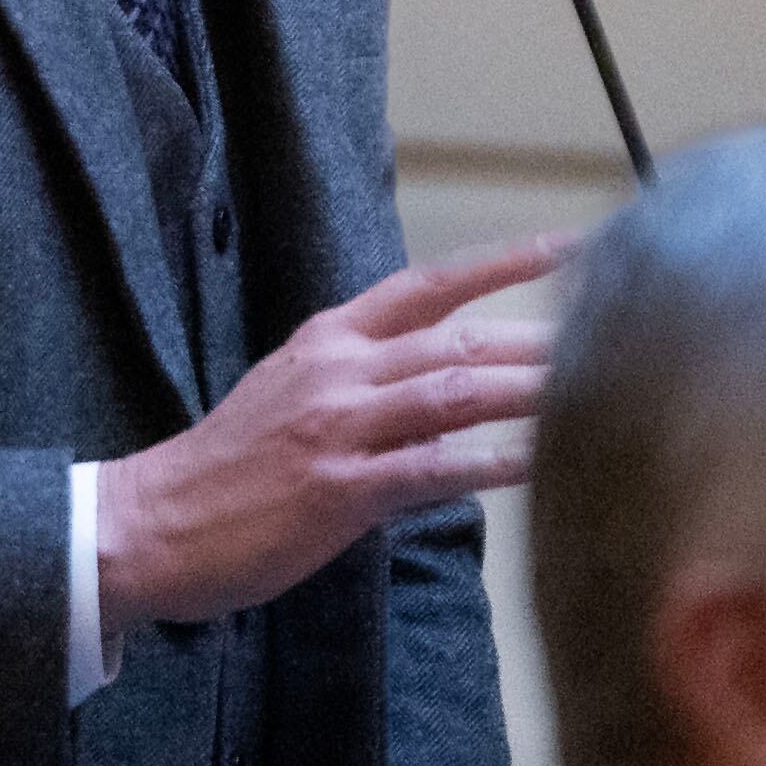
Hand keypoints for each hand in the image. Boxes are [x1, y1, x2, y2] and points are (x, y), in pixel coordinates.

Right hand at [94, 232, 571, 630]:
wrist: (150, 519)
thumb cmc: (226, 468)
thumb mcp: (291, 396)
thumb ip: (363, 384)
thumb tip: (437, 389)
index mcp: (328, 338)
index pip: (428, 284)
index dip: (502, 263)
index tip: (570, 245)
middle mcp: (338, 370)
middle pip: (456, 340)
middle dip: (538, 341)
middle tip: (614, 337)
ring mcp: (337, 428)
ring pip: (451, 393)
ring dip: (528, 392)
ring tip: (595, 389)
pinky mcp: (337, 491)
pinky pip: (429, 469)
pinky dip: (488, 463)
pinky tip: (536, 464)